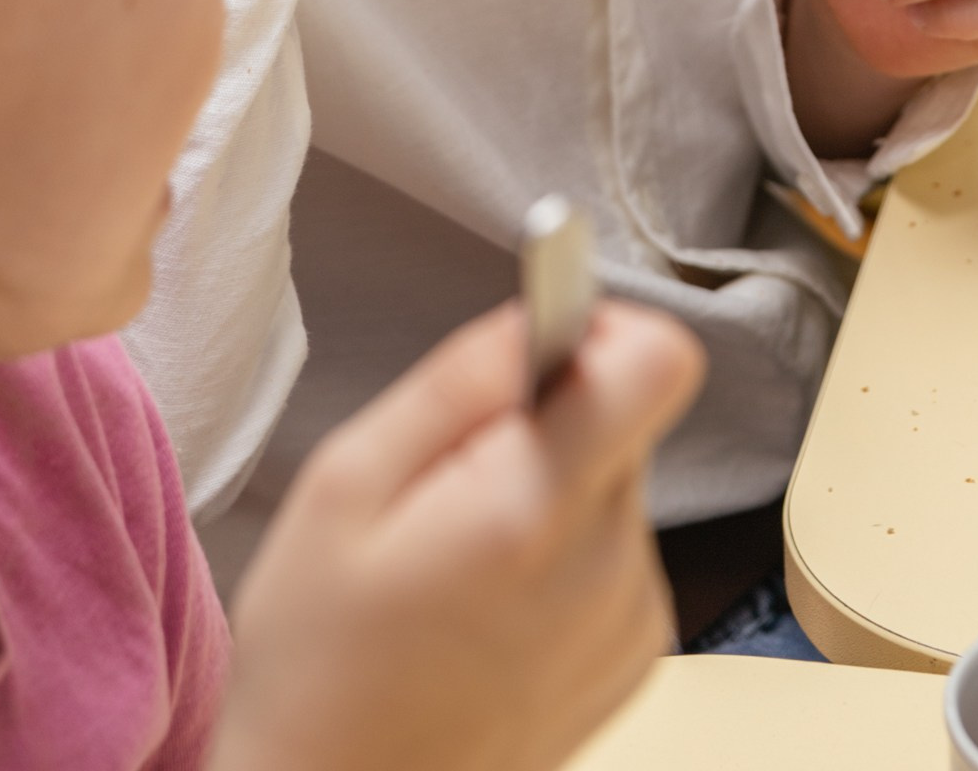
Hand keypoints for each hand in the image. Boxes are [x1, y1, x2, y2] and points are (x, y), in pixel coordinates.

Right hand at [217, 299, 702, 770]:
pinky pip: (618, 550)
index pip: (657, 362)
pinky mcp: (635, 657)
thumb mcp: (346, 484)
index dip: (599, 330)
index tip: (536, 351)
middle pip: (624, 417)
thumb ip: (457, 379)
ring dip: (552, 491)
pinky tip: (490, 603)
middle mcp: (606, 567)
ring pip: (617, 483)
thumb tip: (538, 314)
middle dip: (546, 420)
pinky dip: (564, 554)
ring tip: (460, 556)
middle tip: (452, 479)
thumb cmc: (320, 663)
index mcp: (531, 511)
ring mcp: (630, 621)